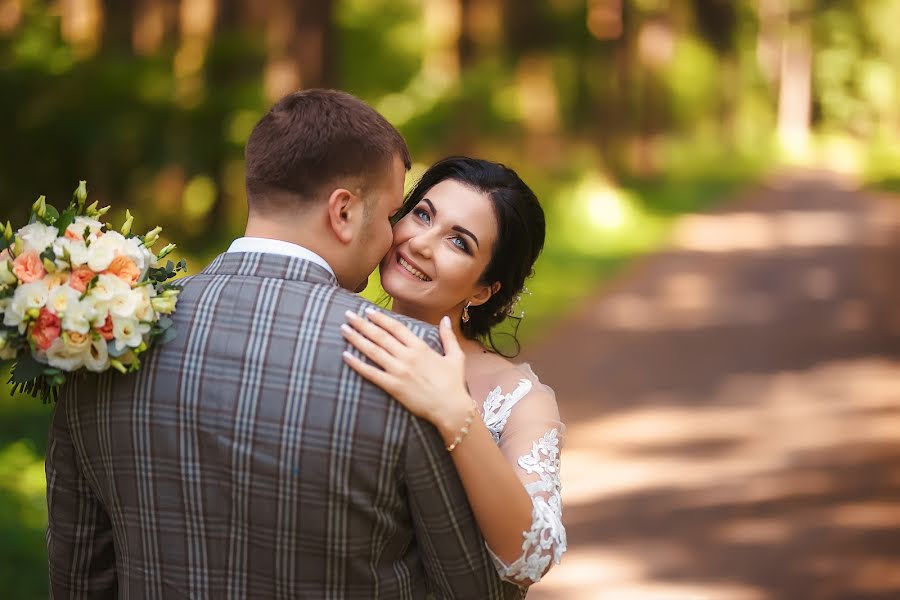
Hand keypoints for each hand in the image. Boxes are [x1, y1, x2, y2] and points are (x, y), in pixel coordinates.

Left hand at [341, 309, 472, 433]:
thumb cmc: (454, 383)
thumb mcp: (456, 356)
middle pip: (380, 336)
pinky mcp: (392, 386)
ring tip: (344, 329)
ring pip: (372, 351)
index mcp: (420, 347)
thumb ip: (448, 336)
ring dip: (356, 338)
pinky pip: (371, 373)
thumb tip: (446, 318)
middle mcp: (407, 356)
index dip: (380, 318)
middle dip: (362, 324)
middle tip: (349, 315)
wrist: (451, 408)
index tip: (368, 311)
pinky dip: (357, 364)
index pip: (396, 327)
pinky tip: (345, 355)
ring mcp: (398, 371)